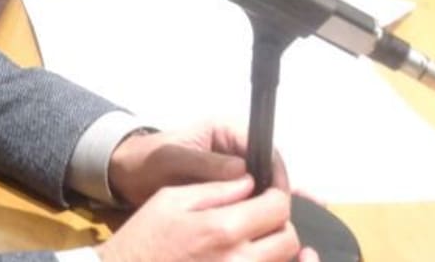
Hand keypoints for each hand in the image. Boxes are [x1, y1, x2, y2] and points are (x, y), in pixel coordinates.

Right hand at [96, 176, 318, 261]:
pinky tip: (272, 258)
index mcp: (223, 228)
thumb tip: (249, 182)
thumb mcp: (170, 199)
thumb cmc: (146, 236)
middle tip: (261, 214)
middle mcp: (240, 260)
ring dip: (278, 247)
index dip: (278, 193)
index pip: (276, 208)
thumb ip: (214, 189)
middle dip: (280, 221)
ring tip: (261, 237)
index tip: (270, 190)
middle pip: (289, 239)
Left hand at [107, 122, 289, 208]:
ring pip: (260, 186)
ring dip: (263, 203)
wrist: (128, 176)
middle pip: (267, 167)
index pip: (263, 144)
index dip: (274, 169)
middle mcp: (232, 147)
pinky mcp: (225, 189)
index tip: (278, 194)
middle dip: (272, 190)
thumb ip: (205, 162)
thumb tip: (242, 171)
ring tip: (263, 224)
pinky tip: (250, 227)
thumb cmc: (148, 159)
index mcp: (223, 130)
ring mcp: (231, 169)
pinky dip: (250, 211)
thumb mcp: (173, 158)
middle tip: (275, 217)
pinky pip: (246, 199)